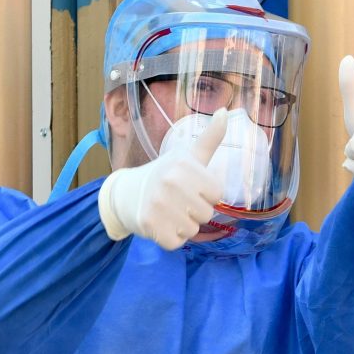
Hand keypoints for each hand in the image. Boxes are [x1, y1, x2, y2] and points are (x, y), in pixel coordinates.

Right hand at [98, 109, 227, 249]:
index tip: (190, 187)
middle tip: (177, 200)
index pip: (217, 194)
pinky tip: (161, 224)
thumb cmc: (165, 173)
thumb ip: (210, 137)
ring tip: (169, 211)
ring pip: (193, 230)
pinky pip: (177, 242)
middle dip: (195, 211)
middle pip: (206, 214)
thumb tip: (226, 111)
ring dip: (183, 225)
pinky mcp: (151, 225)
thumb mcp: (188, 155)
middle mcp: (171, 182)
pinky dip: (171, 238)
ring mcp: (159, 204)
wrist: (127, 193)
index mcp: (184, 165)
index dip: (206, 194)